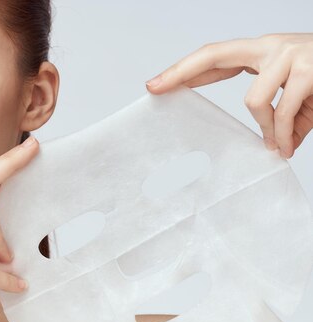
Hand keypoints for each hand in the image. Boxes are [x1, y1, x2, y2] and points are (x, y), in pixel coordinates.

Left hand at [145, 33, 312, 158]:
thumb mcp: (303, 101)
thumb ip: (281, 117)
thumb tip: (274, 145)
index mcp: (265, 52)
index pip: (215, 57)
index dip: (185, 71)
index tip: (155, 85)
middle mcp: (272, 46)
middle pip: (213, 53)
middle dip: (180, 71)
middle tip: (154, 87)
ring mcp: (291, 53)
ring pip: (253, 99)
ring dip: (267, 129)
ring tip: (282, 144)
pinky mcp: (310, 68)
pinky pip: (283, 110)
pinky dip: (285, 133)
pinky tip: (289, 145)